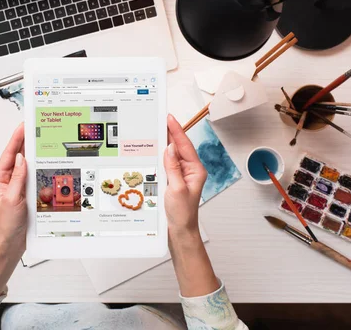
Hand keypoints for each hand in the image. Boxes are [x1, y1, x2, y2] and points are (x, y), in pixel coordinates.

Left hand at [0, 123, 26, 298]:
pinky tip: (45, 159)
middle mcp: (8, 179)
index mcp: (0, 179)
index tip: (22, 126)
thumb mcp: (12, 198)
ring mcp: (18, 185)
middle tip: (34, 126)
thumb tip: (20, 158)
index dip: (16, 139)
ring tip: (40, 138)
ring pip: (26, 164)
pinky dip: (39, 166)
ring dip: (33, 152)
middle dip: (25, 141)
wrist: (13, 241)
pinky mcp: (27, 191)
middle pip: (17, 155)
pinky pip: (34, 175)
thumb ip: (18, 177)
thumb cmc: (8, 223)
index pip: (8, 154)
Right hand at [164, 115, 218, 296]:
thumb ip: (173, 168)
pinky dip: (160, 155)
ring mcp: (181, 175)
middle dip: (170, 133)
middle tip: (160, 119)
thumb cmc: (182, 214)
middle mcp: (190, 170)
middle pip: (179, 147)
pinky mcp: (173, 180)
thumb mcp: (176, 189)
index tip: (170, 118)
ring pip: (172, 154)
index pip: (185, 146)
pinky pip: (167, 164)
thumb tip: (170, 148)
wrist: (180, 231)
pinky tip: (154, 150)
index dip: (177, 130)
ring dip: (165, 143)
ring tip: (156, 129)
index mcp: (196, 170)